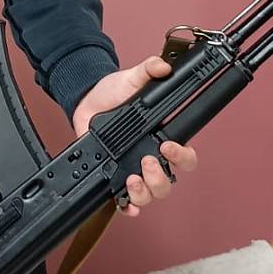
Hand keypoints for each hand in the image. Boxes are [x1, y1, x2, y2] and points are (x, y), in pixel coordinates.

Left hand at [71, 56, 197, 217]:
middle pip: (169, 182)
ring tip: (132, 177)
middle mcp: (151, 157)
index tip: (168, 145)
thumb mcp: (132, 79)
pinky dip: (128, 206)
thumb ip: (149, 70)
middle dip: (160, 177)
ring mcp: (133, 169)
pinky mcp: (114, 176)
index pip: (185, 157)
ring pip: (150, 194)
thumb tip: (163, 67)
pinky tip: (125, 202)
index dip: (182, 156)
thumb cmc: (114, 93)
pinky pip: (126, 202)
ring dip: (145, 192)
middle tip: (147, 161)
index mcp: (162, 137)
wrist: (87, 100)